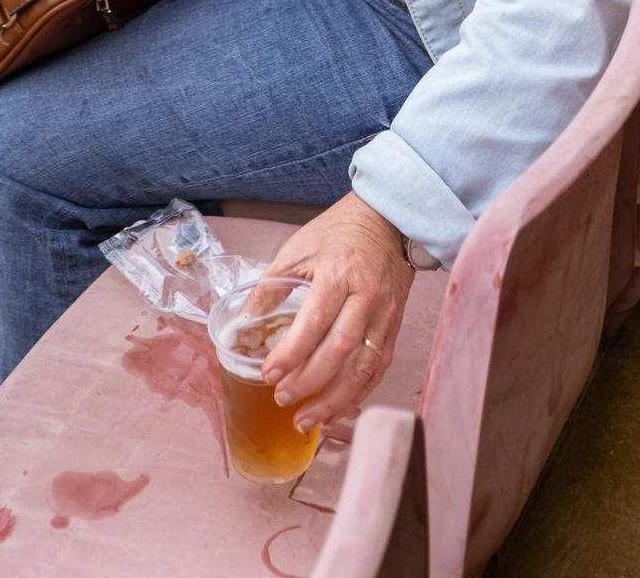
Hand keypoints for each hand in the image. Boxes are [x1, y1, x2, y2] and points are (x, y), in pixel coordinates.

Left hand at [258, 194, 413, 431]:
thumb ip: (271, 286)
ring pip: (362, 367)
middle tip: (281, 399)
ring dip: (333, 399)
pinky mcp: (394, 325)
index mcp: (339, 273)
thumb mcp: (299, 248)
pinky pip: (378, 367)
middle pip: (339, 350)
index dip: (291, 354)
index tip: (268, 373)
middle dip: (308, 382)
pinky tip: (336, 409)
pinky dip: (358, 393)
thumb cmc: (338, 232)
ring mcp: (384, 314)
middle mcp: (366, 296)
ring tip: (305, 420)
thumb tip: (245, 323)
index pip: (315, 322)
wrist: (389, 220)